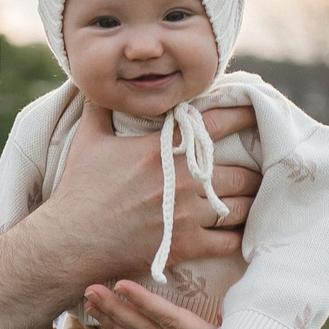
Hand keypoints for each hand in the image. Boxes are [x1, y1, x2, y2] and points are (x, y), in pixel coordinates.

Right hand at [33, 104, 260, 288]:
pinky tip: (238, 232)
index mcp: (162, 150)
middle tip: (256, 174)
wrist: (71, 241)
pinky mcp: (186, 246)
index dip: (243, 116)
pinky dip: (238, 236)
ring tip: (252, 202)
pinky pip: (230, 241)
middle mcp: (181, 180)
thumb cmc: (79, 189)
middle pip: (240, 174)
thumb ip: (100, 107)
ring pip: (240, 207)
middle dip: (251, 173)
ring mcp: (186, 215)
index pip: (216, 124)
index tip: (257, 112)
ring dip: (248, 204)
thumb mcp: (89, 140)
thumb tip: (98, 83)